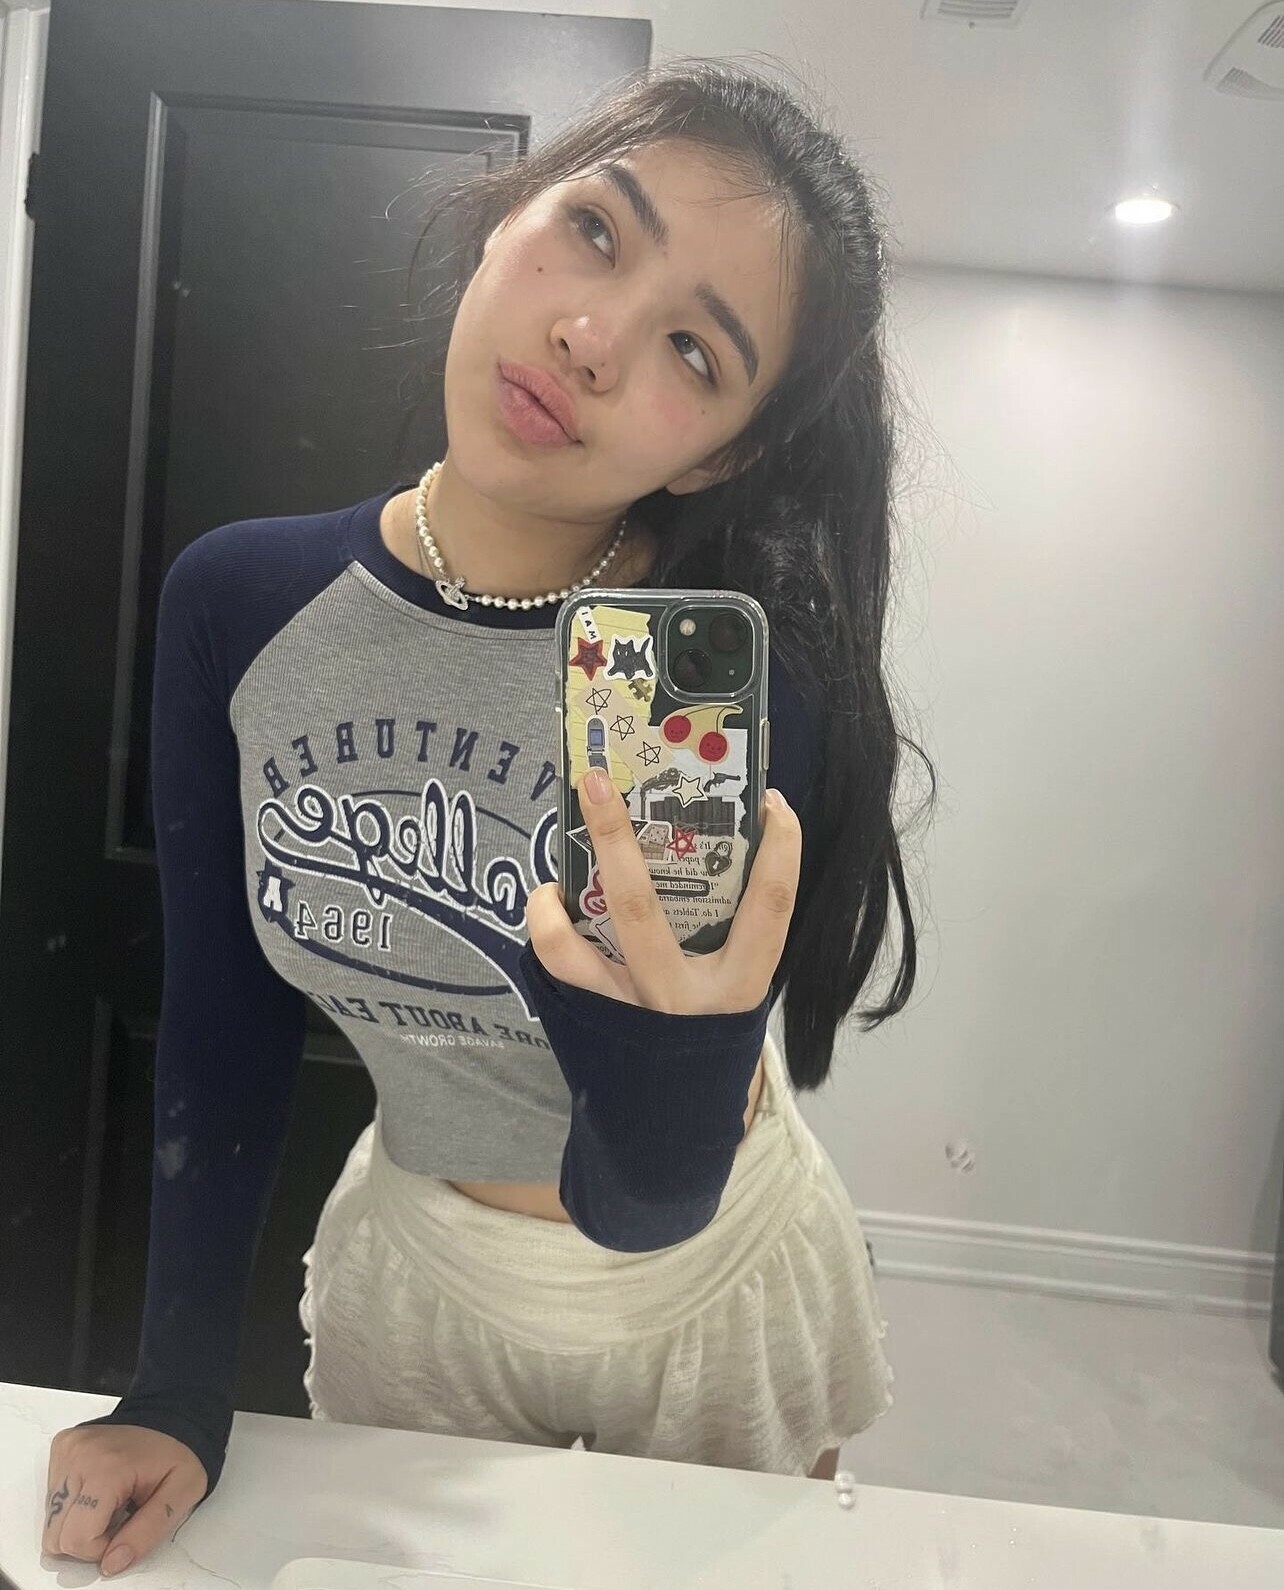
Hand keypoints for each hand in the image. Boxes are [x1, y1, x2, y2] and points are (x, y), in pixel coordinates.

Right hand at [42, 1424, 207, 1575]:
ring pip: (51, 1522)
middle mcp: (79, 1455)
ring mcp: (67, 1450)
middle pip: (56, 1536)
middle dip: (87, 1540)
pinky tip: (99, 1490)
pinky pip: (52, 1499)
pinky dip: (73, 1505)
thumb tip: (112, 1564)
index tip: (126, 1528)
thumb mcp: (183, 1493)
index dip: (102, 1548)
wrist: (172, 1418)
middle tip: (119, 1517)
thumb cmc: (178, 1453)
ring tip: (111, 1501)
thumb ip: (148, 1532)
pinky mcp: (61, 1449)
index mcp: (108, 1467)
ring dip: (79, 1523)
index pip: (77, 1539)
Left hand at [526, 770, 800, 1015]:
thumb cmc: (710, 1029)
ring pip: (576, 948)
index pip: (771, 906)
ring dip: (553, 901)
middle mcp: (684, 996)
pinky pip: (557, 969)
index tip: (772, 800)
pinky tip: (551, 906)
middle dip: (614, 837)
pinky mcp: (594, 1021)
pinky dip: (546, 928)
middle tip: (596, 781)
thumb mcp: (737, 983)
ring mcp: (632, 1010)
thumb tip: (712, 839)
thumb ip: (732, 928)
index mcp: (741, 983)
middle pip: (642, 908)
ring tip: (551, 876)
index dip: (781, 850)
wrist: (676, 1121)